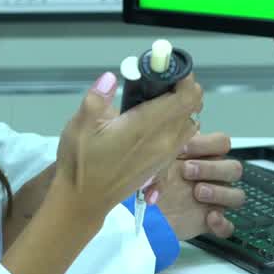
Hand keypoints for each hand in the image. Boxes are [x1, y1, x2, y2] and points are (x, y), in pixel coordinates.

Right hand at [52, 71, 202, 220]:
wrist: (83, 202)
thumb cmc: (81, 162)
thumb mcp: (80, 124)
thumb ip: (98, 97)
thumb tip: (110, 77)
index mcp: (147, 126)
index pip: (187, 98)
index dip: (185, 80)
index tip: (167, 71)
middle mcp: (164, 140)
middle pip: (193, 108)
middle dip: (182, 91)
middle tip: (159, 83)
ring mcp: (166, 155)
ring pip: (190, 125)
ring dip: (182, 110)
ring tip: (157, 102)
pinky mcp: (162, 166)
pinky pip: (182, 141)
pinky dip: (177, 127)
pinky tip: (154, 125)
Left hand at [154, 132, 245, 239]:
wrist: (134, 211)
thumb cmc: (145, 181)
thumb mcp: (154, 161)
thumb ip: (168, 150)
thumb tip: (178, 140)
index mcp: (202, 156)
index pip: (222, 143)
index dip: (207, 144)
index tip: (183, 149)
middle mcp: (211, 177)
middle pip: (234, 168)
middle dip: (212, 168)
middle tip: (187, 171)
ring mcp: (212, 201)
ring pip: (237, 196)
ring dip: (220, 193)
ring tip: (197, 192)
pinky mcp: (208, 223)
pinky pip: (228, 227)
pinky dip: (222, 224)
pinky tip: (210, 218)